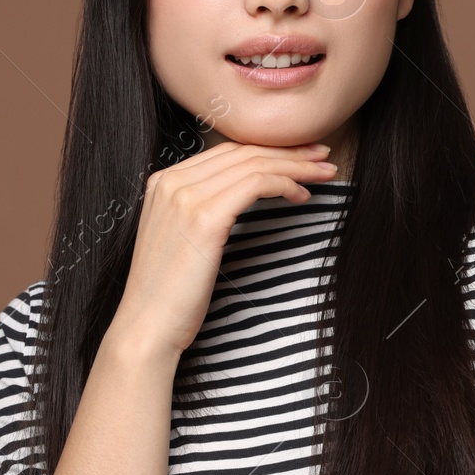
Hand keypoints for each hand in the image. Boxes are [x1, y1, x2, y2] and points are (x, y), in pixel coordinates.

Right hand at [107, 141, 338, 361]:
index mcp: (163, 181)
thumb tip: (243, 194)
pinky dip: (286, 185)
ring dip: (296, 166)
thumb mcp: (182, 238)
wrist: (148, 325)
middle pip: (243, 152)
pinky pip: (256, 185)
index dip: (268, 148)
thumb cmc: (171, 292)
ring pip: (254, 164)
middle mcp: (171, 181)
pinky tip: (302, 196)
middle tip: (323, 155)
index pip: (227, 151)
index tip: (301, 154)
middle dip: (289, 151)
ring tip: (325, 174)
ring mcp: (185, 196)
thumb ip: (202, 208)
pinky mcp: (204, 217)